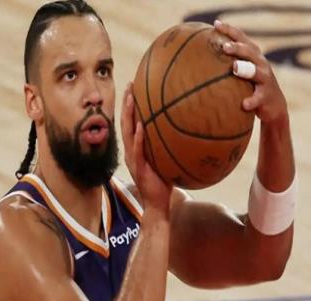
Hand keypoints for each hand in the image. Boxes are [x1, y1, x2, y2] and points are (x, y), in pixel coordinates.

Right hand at [120, 83, 172, 213]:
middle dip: (127, 104)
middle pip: (125, 124)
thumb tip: (185, 130)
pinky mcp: (138, 169)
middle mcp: (131, 152)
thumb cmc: (163, 182)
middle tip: (130, 86)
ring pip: (128, 134)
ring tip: (131, 99)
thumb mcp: (166, 160)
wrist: (157, 204)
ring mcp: (133, 160)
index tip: (134, 88)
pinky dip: (138, 138)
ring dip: (129, 116)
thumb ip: (169, 146)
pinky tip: (140, 126)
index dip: (130, 106)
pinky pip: (137, 151)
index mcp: (135, 150)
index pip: (130, 124)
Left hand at [214, 20, 287, 122]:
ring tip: (234, 68)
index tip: (216, 25)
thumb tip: (198, 58)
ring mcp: (265, 79)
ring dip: (246, 69)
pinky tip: (244, 104)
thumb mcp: (242, 72)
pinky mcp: (266, 96)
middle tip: (225, 47)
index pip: (241, 38)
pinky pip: (258, 98)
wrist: (274, 105)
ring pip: (256, 72)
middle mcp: (260, 64)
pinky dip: (251, 101)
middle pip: (249, 52)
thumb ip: (228, 63)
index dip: (229, 30)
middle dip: (238, 48)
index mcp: (252, 55)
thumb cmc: (251, 85)